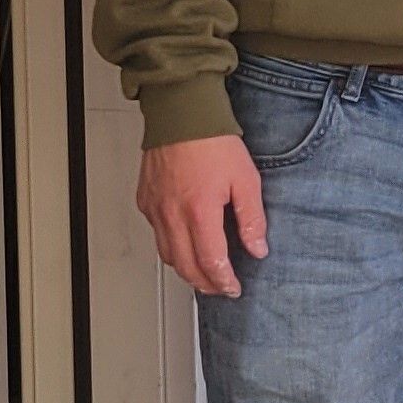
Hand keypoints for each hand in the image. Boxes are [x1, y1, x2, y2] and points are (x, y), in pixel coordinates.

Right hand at [138, 132, 267, 295]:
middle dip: (205, 284)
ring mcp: (155, 209)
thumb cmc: (213, 141)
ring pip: (167, 255)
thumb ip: (252, 218)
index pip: (211, 262)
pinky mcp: (145, 201)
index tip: (234, 287)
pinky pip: (157, 235)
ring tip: (204, 273)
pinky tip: (186, 243)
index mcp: (199, 211)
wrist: (181, 114)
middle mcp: (172, 215)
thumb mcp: (246, 177)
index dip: (224, 281)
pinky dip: (171, 247)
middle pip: (185, 267)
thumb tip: (257, 248)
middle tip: (220, 287)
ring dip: (186, 269)